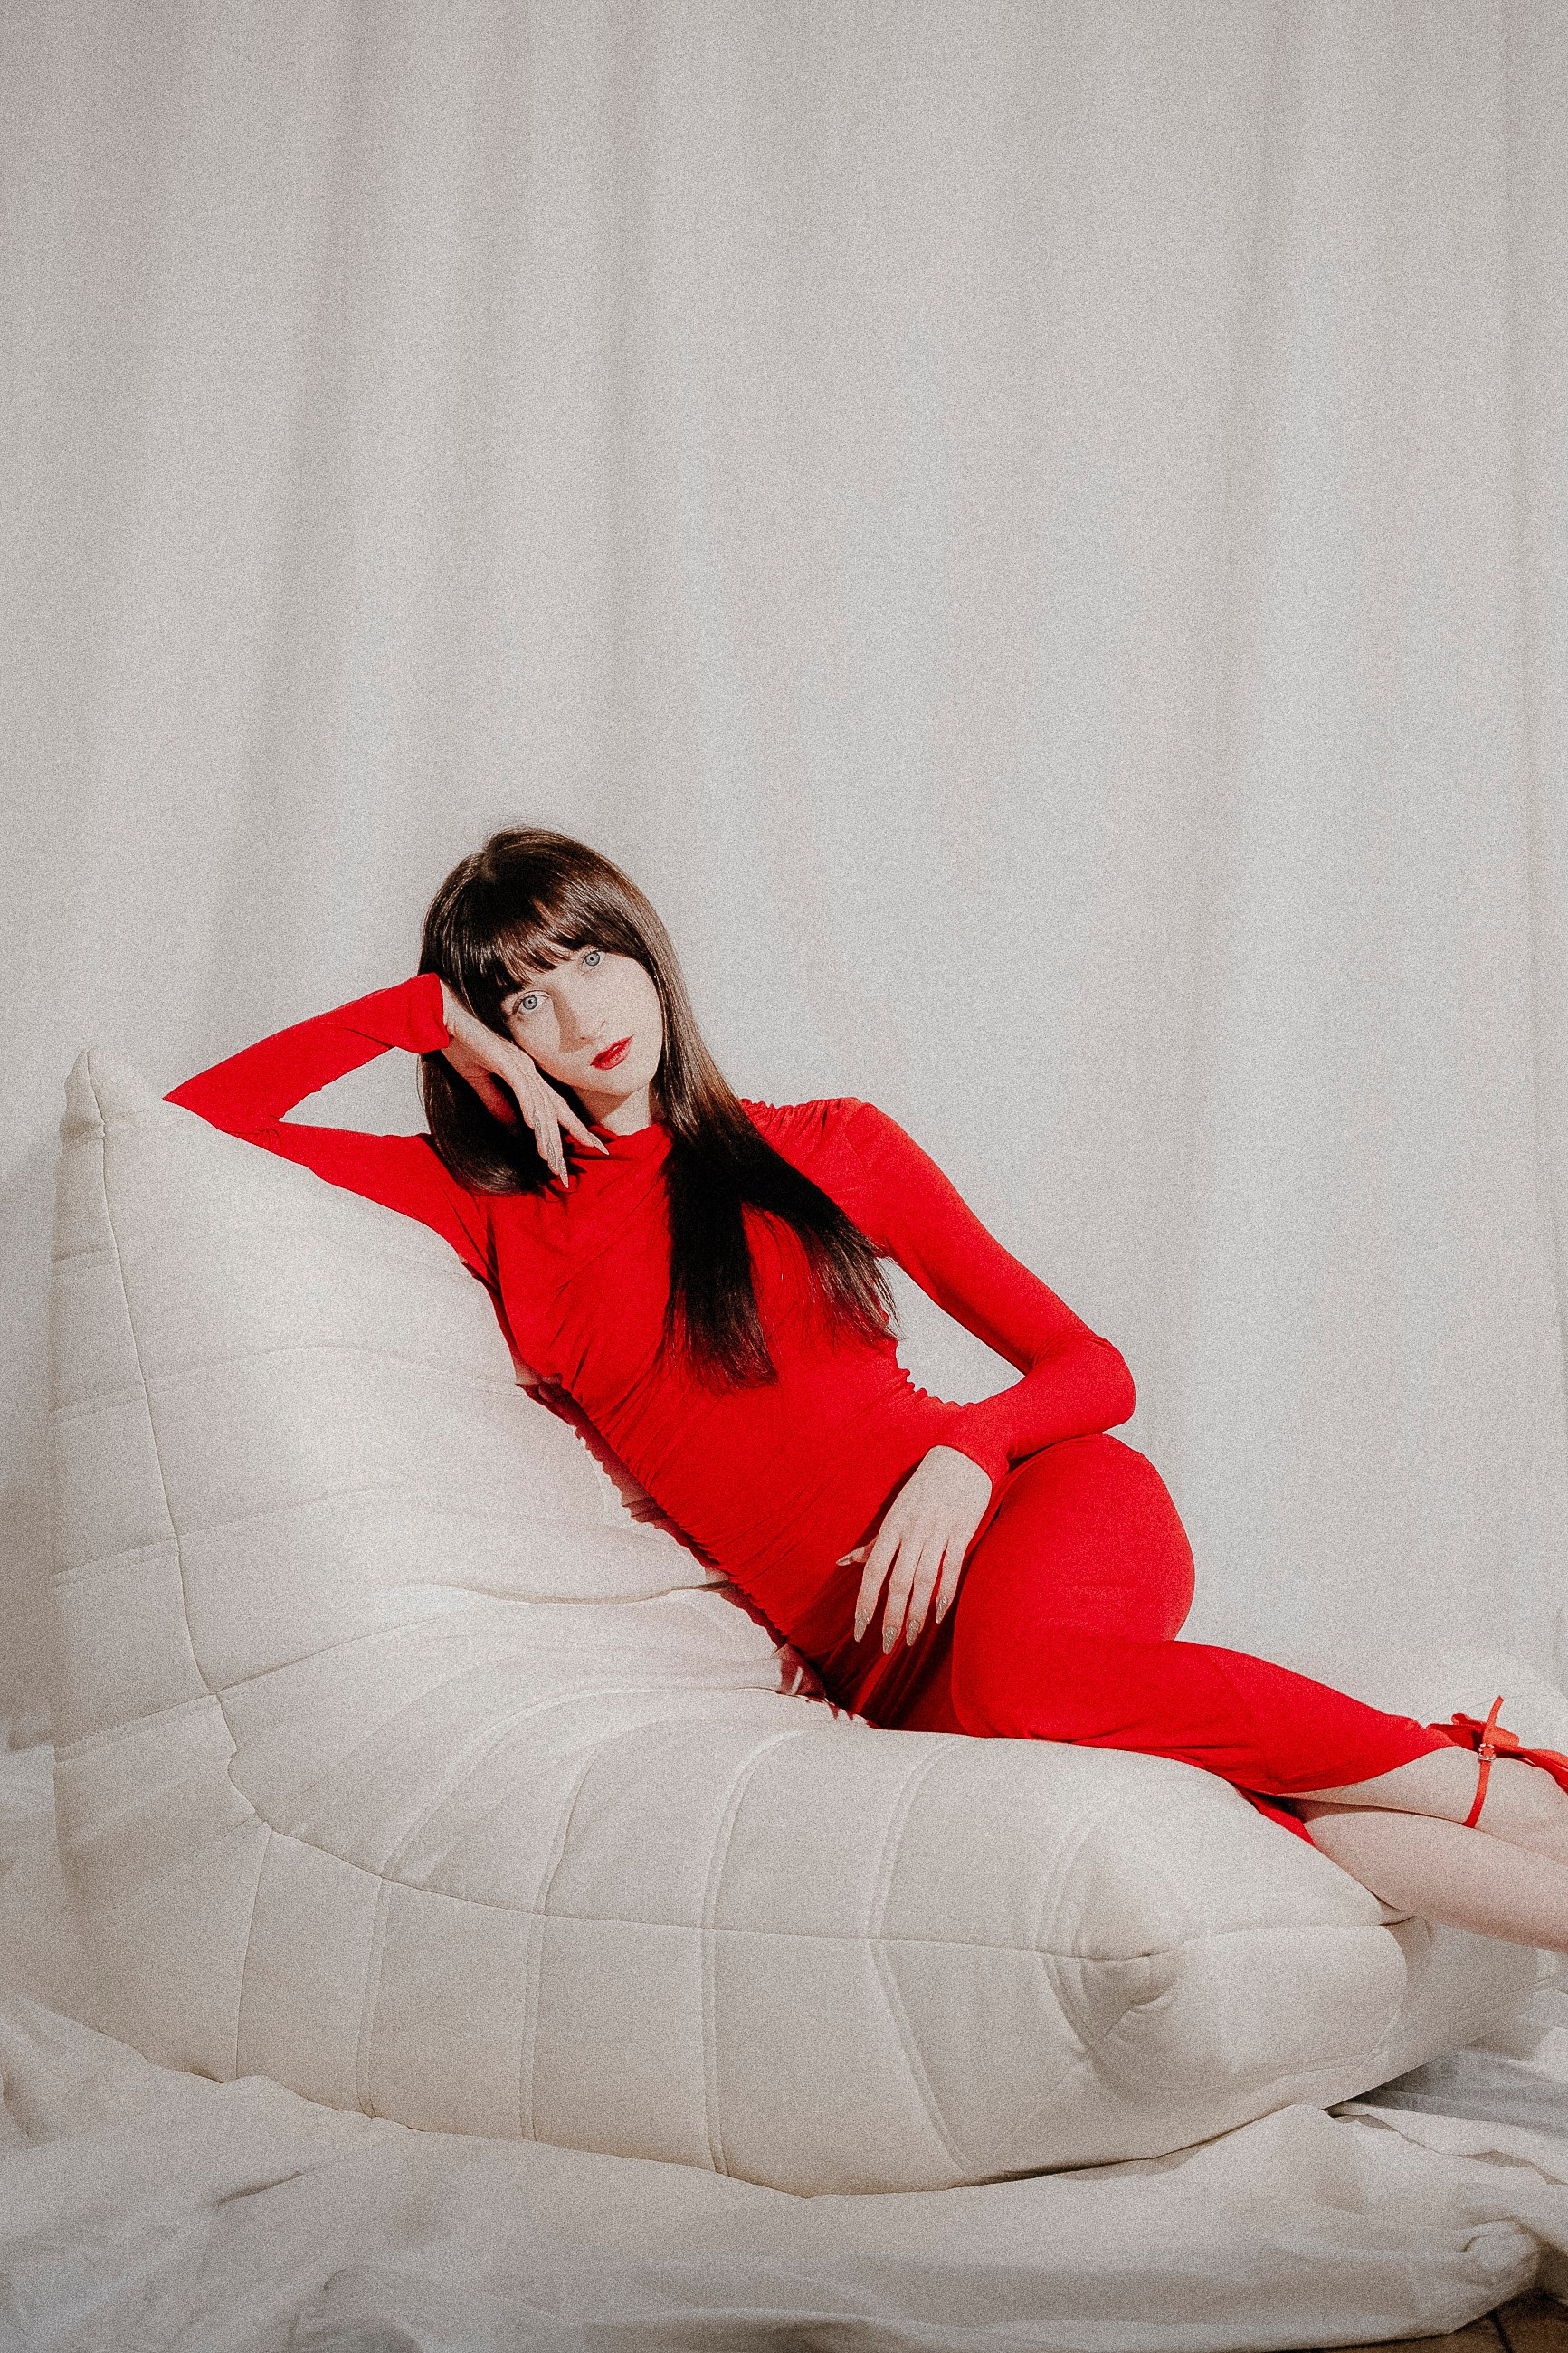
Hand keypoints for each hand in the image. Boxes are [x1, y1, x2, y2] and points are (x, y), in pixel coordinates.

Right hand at [436, 978, 607, 1186]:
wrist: (444, 1019)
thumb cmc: (461, 1045)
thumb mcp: (478, 1082)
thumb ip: (496, 1103)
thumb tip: (513, 1127)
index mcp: (526, 1074)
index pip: (553, 1105)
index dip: (571, 1126)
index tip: (588, 1145)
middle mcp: (528, 1069)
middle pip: (554, 1108)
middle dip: (568, 1135)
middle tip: (571, 1168)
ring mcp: (518, 1064)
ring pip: (539, 1104)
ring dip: (544, 1133)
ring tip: (550, 1158)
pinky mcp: (503, 1060)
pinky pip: (520, 1087)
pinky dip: (528, 1106)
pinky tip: (534, 1126)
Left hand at [839, 1445, 992, 1654]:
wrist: (962, 1457)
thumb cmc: (923, 1487)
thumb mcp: (895, 1511)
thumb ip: (873, 1542)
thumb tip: (845, 1563)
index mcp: (892, 1527)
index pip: (874, 1572)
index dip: (866, 1603)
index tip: (861, 1630)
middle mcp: (912, 1532)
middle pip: (897, 1583)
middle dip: (890, 1617)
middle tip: (886, 1646)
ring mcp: (937, 1533)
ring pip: (923, 1581)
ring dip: (915, 1614)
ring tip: (909, 1639)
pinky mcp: (961, 1533)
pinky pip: (951, 1569)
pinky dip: (944, 1594)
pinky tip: (936, 1615)